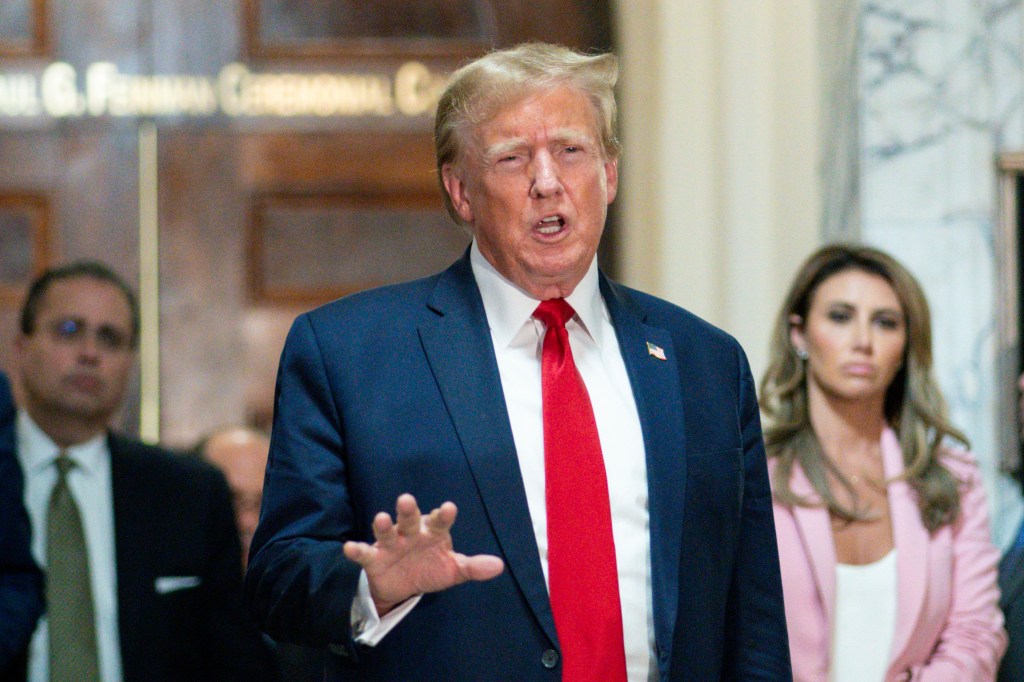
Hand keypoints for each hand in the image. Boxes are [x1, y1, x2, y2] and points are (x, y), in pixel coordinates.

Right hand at [342, 493, 504, 615]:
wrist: (403, 587)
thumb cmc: (430, 568)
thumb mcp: (453, 570)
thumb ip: (473, 567)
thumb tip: (498, 566)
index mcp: (433, 533)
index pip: (439, 522)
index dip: (443, 516)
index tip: (448, 508)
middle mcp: (411, 534)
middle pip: (410, 519)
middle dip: (408, 511)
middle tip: (407, 499)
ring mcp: (391, 544)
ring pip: (387, 532)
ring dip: (383, 525)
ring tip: (381, 517)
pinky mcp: (374, 559)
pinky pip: (364, 553)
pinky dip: (356, 550)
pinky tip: (349, 547)